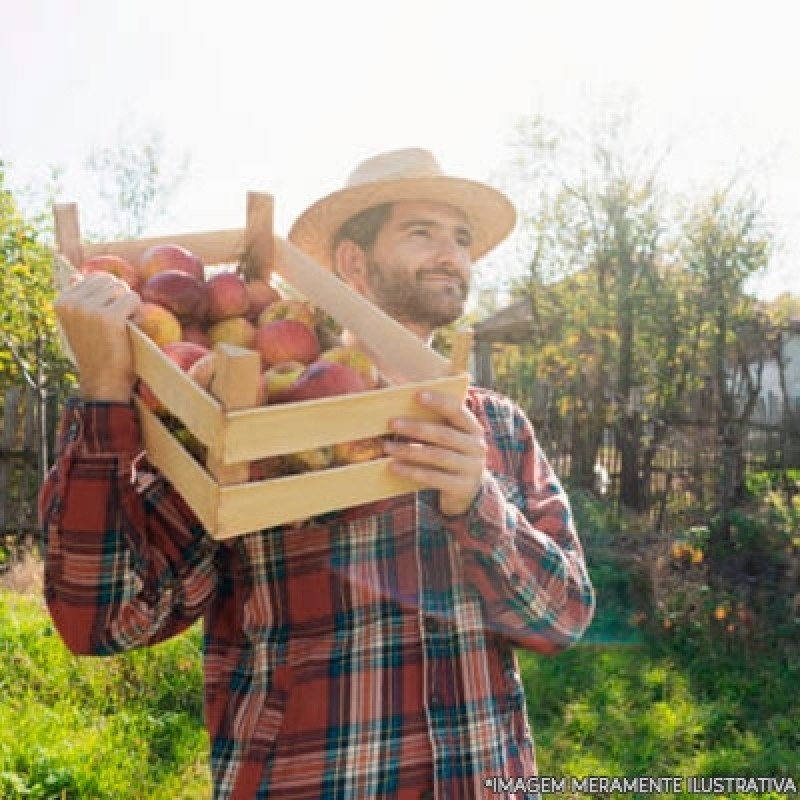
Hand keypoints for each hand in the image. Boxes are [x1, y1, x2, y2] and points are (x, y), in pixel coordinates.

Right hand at [55, 272, 141, 401]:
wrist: (102, 380)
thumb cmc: (94, 352)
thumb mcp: (77, 325)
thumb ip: (77, 301)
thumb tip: (76, 275)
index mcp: (62, 302)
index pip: (93, 278)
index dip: (107, 295)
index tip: (105, 318)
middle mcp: (73, 303)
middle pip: (110, 280)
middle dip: (119, 296)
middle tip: (118, 321)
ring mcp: (90, 309)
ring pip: (122, 287)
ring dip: (128, 303)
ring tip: (123, 325)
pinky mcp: (110, 317)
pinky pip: (134, 298)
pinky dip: (138, 312)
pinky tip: (130, 327)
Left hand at [385, 390, 486, 516]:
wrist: (469, 491)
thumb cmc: (449, 453)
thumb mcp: (446, 435)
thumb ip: (427, 415)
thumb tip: (382, 381)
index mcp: (472, 428)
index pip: (457, 410)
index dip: (439, 401)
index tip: (417, 394)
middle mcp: (475, 446)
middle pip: (444, 434)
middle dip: (417, 428)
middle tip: (392, 423)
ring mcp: (471, 468)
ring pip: (437, 456)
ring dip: (410, 451)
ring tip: (387, 447)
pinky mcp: (461, 487)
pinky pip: (434, 478)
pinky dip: (412, 472)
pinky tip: (394, 467)